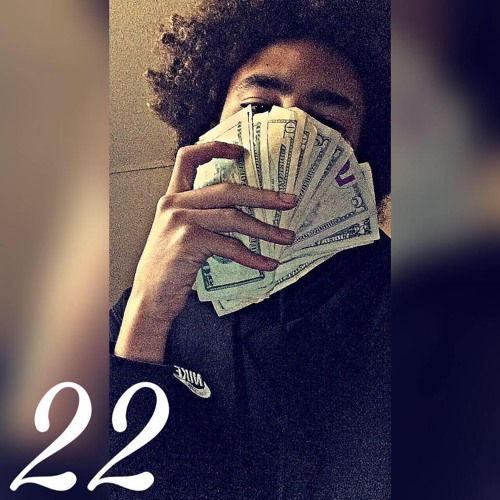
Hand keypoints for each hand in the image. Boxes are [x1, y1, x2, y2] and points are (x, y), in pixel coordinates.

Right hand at [115, 141, 296, 362]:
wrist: (150, 298)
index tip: (241, 151)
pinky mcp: (189, 240)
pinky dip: (252, 257)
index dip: (215, 148)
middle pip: (227, 189)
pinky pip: (230, 245)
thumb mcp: (178, 233)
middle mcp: (174, 203)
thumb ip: (200, 217)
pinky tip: (267, 264)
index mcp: (173, 198)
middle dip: (263, 196)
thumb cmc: (169, 268)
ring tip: (287, 237)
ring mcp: (180, 220)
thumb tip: (241, 213)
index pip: (188, 158)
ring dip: (265, 229)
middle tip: (289, 201)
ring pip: (233, 217)